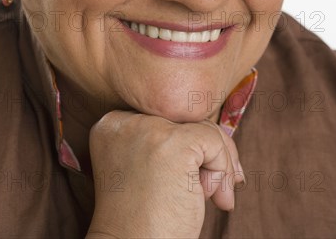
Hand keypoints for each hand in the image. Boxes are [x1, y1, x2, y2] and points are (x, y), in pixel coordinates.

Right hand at [85, 110, 243, 238]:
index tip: (191, 177)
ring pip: (203, 127)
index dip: (186, 146)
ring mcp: (149, 129)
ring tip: (203, 197)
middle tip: (210, 190)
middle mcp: (125, 120)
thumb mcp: (149, 169)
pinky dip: (222, 169)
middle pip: (185, 119)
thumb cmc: (143, 219)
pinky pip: (214, 141)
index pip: (165, 117)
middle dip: (207, 154)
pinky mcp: (174, 142)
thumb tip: (219, 130)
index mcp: (113, 124)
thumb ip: (171, 141)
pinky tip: (210, 197)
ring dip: (217, 165)